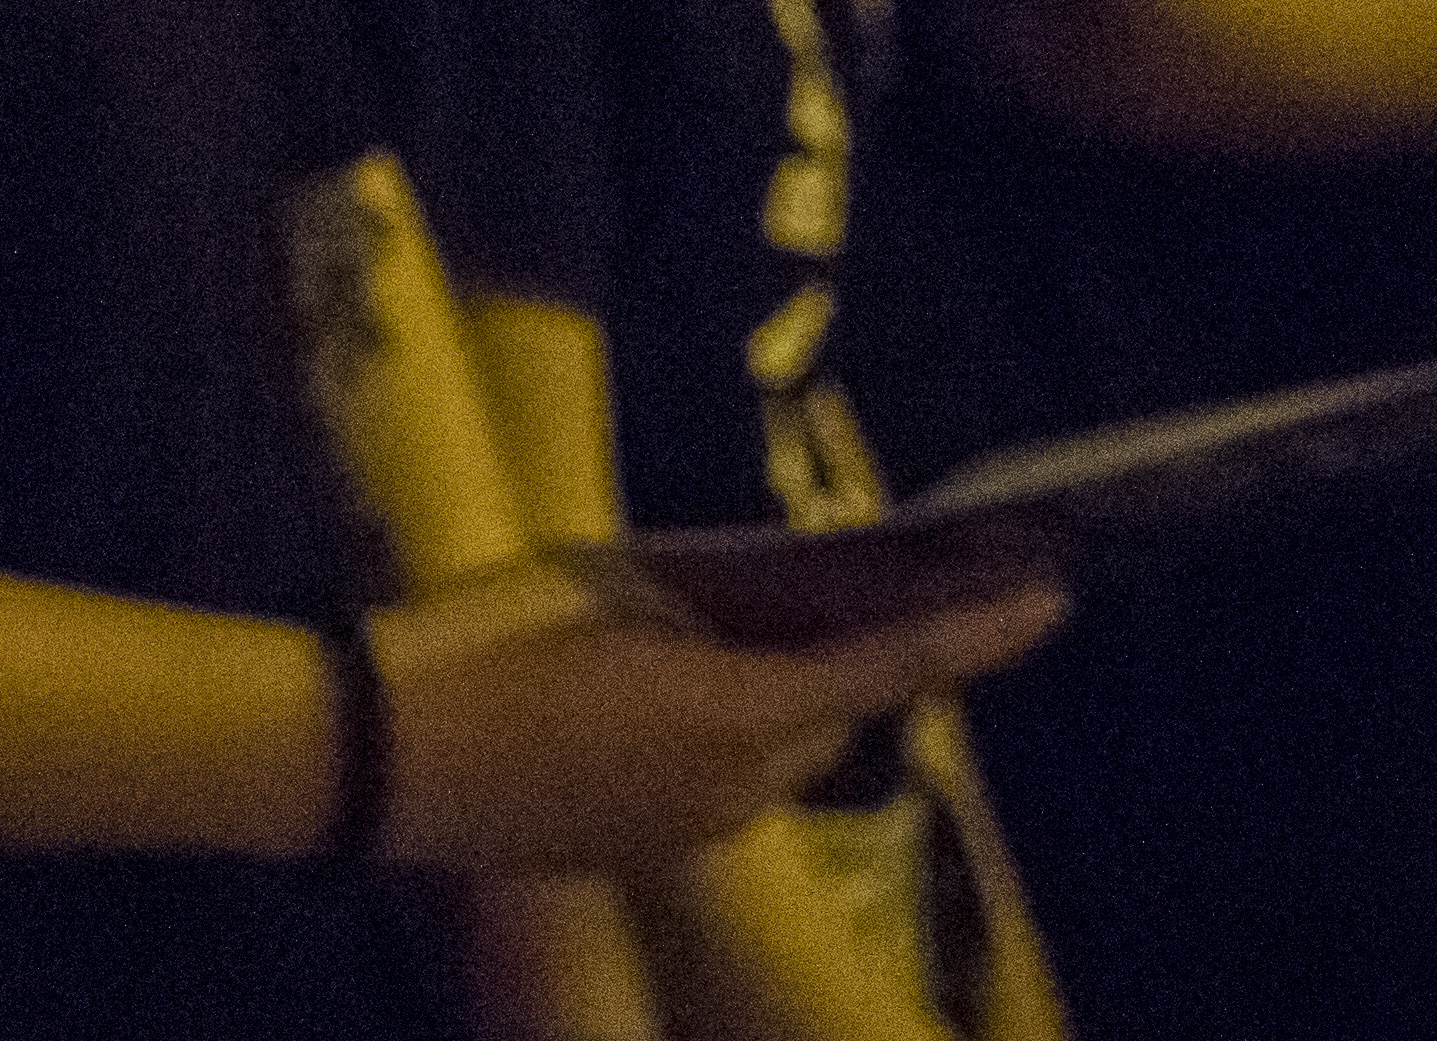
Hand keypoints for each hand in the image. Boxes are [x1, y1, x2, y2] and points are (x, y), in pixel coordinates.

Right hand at [371, 557, 1066, 874]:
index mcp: (739, 704)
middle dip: (838, 661)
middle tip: (816, 598)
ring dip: (764, 702)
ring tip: (685, 648)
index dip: (982, 628)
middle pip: (836, 715)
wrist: (381, 758)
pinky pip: (716, 788)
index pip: (896, 662)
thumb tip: (767, 600)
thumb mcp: (599, 583)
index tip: (1055, 594)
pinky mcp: (648, 852)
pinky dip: (707, 742)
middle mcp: (745, 782)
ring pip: (775, 755)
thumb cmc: (483, 641)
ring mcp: (697, 828)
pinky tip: (621, 706)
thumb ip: (705, 596)